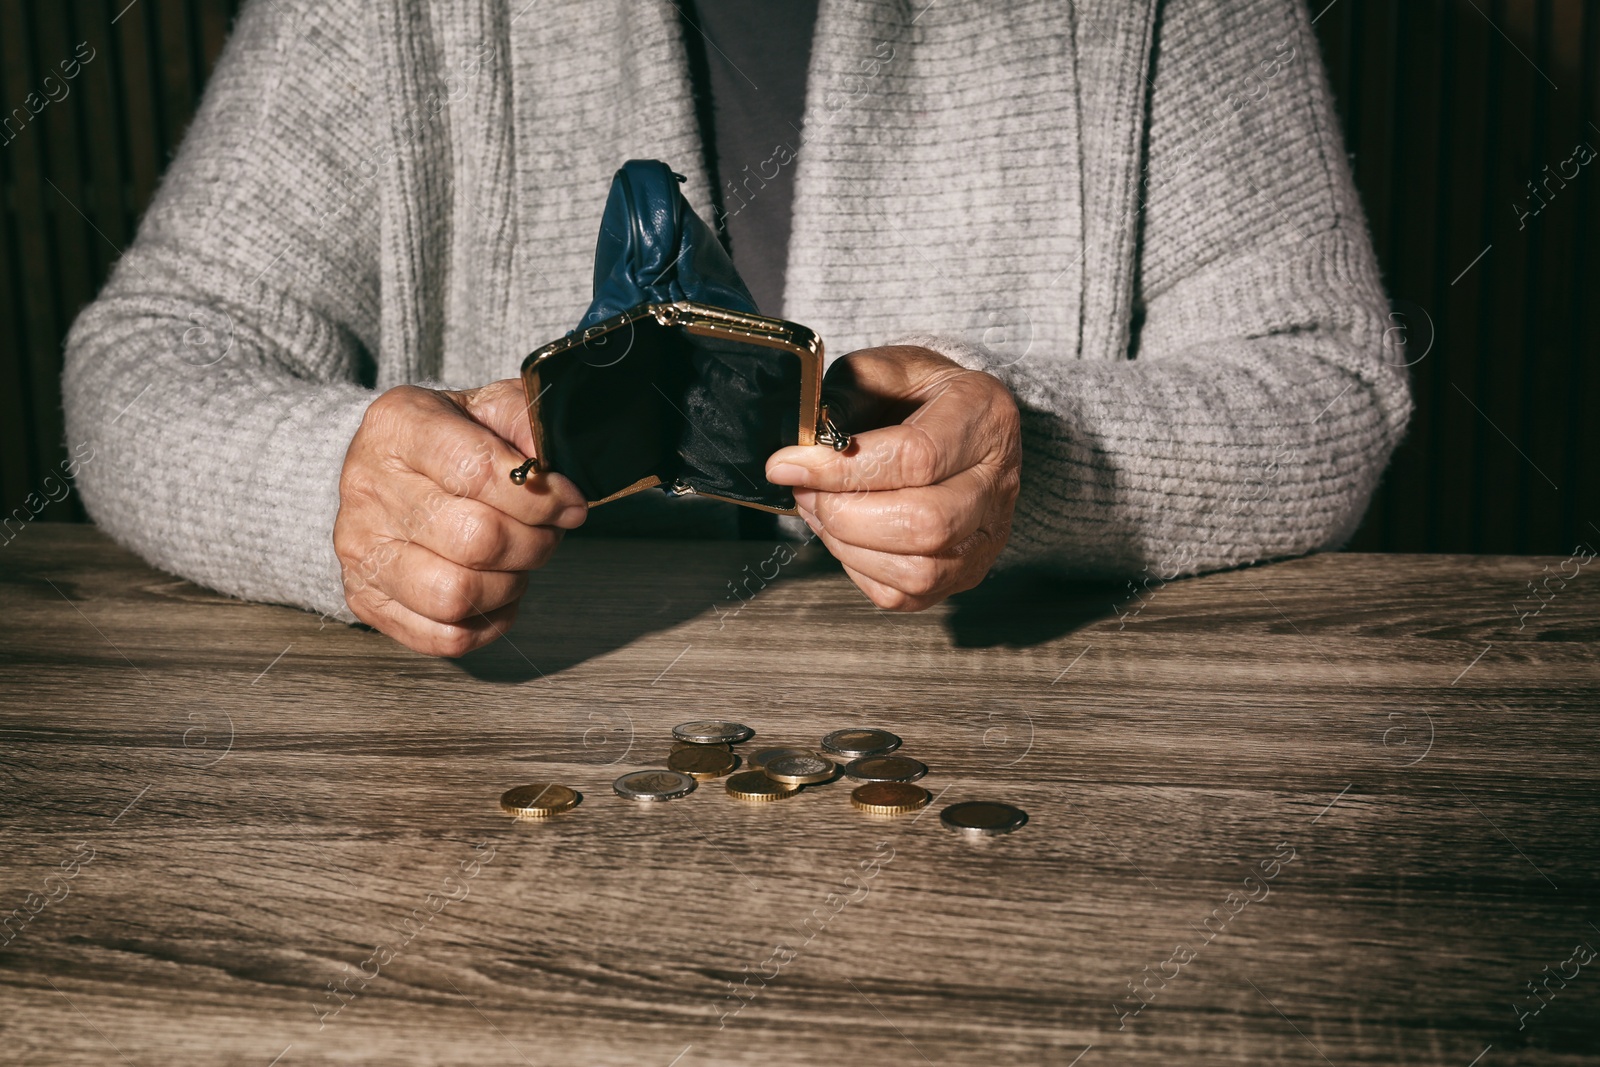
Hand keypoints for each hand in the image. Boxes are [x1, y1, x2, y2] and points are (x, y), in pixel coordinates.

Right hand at [334, 378, 586, 655]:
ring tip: (517, 561)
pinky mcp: (364, 598)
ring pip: (456, 595)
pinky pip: (444, 636)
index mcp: (398, 425)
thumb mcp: (491, 408)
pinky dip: (488, 623)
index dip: (539, 498)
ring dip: (509, 586)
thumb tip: (555, 470)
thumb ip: (528, 424)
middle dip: (533, 543)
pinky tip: (498, 593)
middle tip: (547, 533)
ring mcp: (360, 547)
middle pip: (474, 540)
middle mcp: (367, 486)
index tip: (570, 504)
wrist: (391, 467)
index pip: (477, 471)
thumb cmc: (452, 439)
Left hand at [765, 345, 1020, 609]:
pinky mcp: (964, 573)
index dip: (839, 468)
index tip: (788, 464)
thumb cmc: (921, 395)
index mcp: (984, 416)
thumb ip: (847, 393)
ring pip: (917, 572)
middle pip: (924, 525)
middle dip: (844, 513)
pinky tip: (846, 533)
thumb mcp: (887, 369)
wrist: (960, 424)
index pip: (915, 458)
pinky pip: (904, 595)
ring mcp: (987, 536)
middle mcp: (997, 483)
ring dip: (847, 546)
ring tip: (822, 508)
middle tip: (807, 489)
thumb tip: (805, 441)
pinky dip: (859, 568)